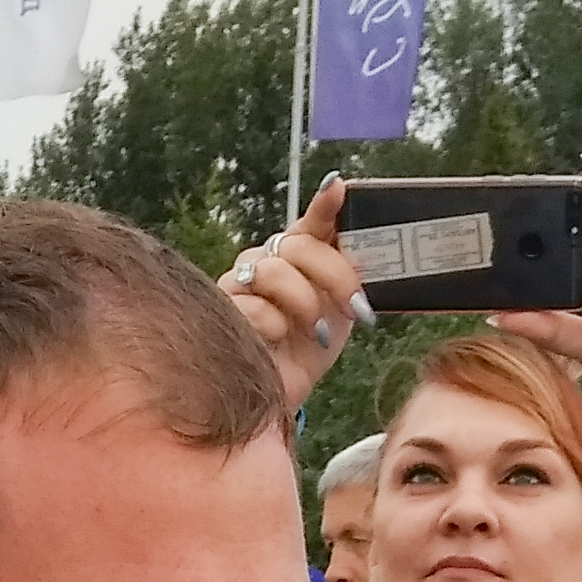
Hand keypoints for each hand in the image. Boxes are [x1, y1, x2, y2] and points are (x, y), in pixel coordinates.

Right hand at [220, 178, 370, 419]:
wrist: (283, 393)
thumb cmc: (311, 349)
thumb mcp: (342, 307)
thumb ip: (348, 268)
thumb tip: (361, 231)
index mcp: (298, 254)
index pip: (312, 221)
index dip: (324, 204)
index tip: (338, 189)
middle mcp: (266, 260)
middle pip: (297, 244)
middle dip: (332, 274)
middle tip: (352, 307)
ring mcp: (239, 283)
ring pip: (273, 270)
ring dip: (303, 303)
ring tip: (312, 332)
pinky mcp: (221, 311)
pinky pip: (251, 305)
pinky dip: (274, 325)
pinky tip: (277, 340)